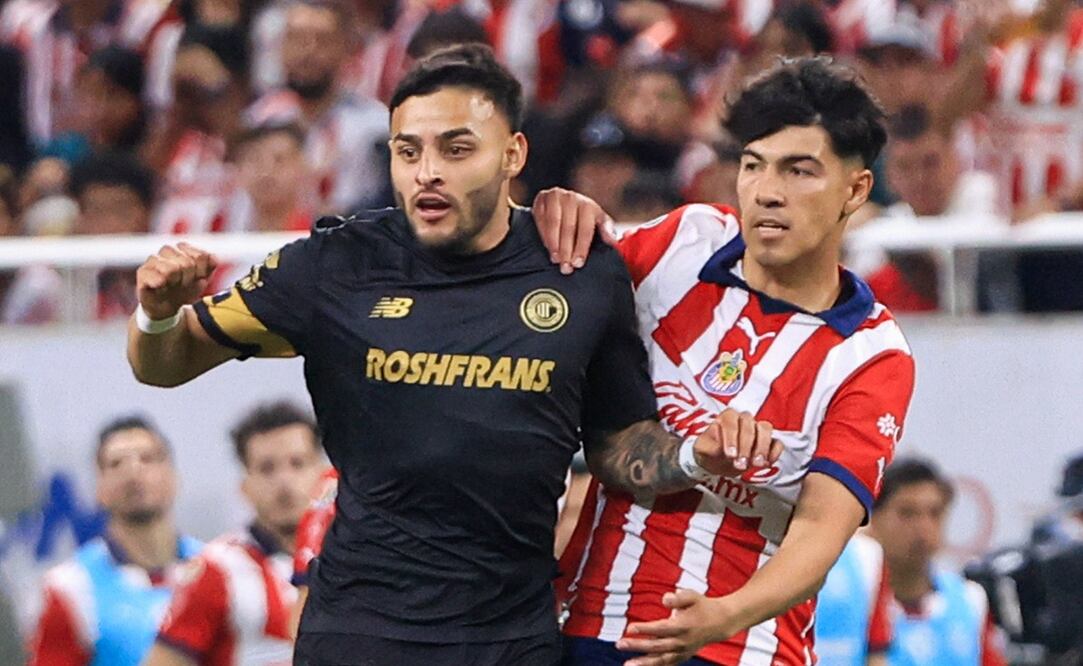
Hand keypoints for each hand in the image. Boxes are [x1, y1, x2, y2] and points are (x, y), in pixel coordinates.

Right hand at [136, 242, 217, 319]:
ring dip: (176, 283)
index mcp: (183, 249)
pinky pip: (157, 278)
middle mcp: (167, 251)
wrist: (167, 308)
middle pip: (187, 263)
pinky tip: (161, 288)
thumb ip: (210, 265)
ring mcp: (153, 260)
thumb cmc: (185, 290)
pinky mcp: (142, 273)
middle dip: (189, 279)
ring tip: (172, 286)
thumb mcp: (203, 279)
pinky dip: (162, 285)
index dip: (202, 272)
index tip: (197, 279)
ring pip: (172, 269)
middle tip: (183, 285)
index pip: (201, 256)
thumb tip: (212, 257)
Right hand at [532, 187, 616, 274]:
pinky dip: (543, 234)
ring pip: (553, 223)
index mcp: (588, 205)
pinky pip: (540, 218)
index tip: (578, 263)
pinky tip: (547, 247)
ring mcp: (556, 196)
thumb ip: (607, 231)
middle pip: (569, 227)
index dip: (582, 247)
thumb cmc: (584, 217)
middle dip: (567, 250)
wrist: (564, 202)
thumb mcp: (598, 222)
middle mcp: (572, 198)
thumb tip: (613, 242)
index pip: (586, 228)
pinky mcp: (541, 198)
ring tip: (556, 259)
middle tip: (566, 267)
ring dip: (553, 244)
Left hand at [617, 590, 740, 665]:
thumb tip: (664, 599)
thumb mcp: (692, 596)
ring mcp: (683, 651)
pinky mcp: (682, 656)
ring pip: (661, 660)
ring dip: (643, 662)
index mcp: (683, 626)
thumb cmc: (702, 606)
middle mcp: (682, 642)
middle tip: (620, 644)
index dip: (645, 629)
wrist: (720, 623)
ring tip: (627, 664)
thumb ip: (678, 597)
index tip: (629, 628)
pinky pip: (666, 663)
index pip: (660, 629)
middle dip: (637, 646)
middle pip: (657, 646)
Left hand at [694, 410, 781, 475]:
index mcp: (726, 416)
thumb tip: (720, 445)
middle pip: (749, 424)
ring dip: (762, 447)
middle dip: (745, 446)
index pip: (731, 421)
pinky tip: (767, 463)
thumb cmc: (709, 452)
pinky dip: (774, 452)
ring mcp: (757, 429)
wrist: (716, 463)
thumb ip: (710, 446)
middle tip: (740, 464)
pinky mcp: (768, 442)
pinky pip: (777, 443)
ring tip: (756, 464)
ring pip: (765, 429)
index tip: (730, 455)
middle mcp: (743, 419)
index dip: (731, 438)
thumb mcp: (703, 450)